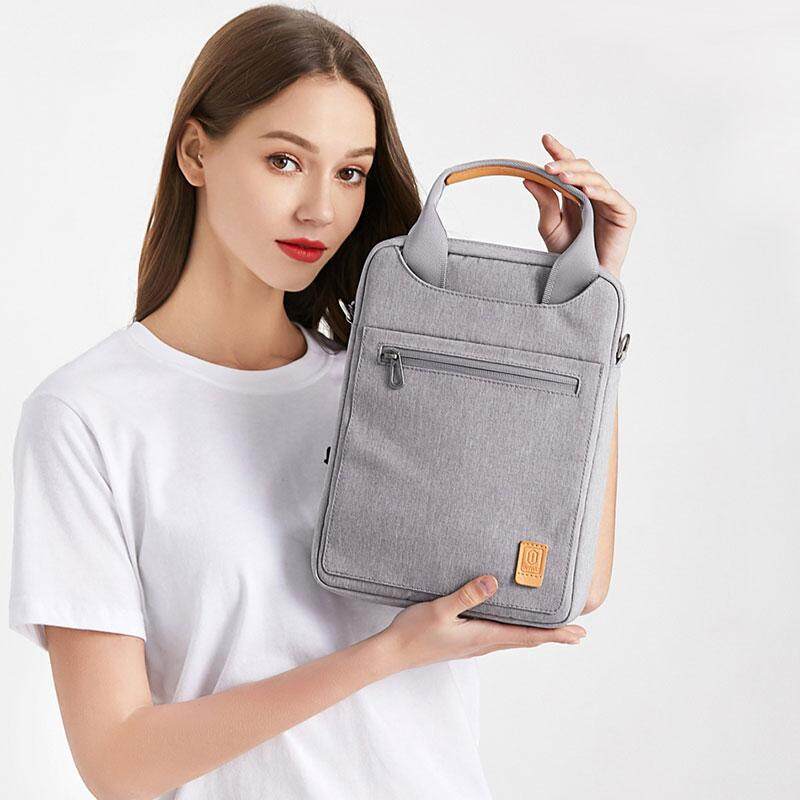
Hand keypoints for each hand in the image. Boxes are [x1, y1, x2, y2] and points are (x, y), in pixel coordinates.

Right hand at [379, 574, 586, 671]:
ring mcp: (475, 646)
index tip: (577, 634)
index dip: (555, 634)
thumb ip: (467, 594)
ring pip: (514, 640)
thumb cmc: (415, 632)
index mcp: (483, 636)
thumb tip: (493, 581)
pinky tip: (514, 627)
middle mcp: (484, 644)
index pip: (528, 636)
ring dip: (537, 635)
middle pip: (527, 640)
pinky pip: (500, 637)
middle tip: (578, 633)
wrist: (394, 653)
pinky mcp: (466, 643)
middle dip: (553, 636)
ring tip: (554, 630)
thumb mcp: (440, 609)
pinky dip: (517, 633)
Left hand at [522, 133, 636, 278]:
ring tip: (560, 176)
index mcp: (576, 195)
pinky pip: (612, 196)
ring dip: (578, 175)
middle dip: (566, 164)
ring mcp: (610, 203)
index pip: (569, 168)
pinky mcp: (625, 214)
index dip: (560, 151)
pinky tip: (585, 190)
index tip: (545, 138)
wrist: (582, 281)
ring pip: (596, 179)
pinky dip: (598, 191)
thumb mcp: (550, 227)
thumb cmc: (567, 256)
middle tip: (548, 165)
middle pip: (583, 168)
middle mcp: (594, 195)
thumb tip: (528, 179)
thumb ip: (544, 203)